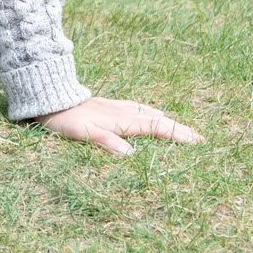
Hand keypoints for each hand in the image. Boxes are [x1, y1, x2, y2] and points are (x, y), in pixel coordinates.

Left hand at [36, 95, 204, 154]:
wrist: (49, 99)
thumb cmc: (64, 120)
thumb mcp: (82, 133)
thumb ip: (106, 141)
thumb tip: (131, 154)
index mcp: (122, 120)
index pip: (157, 128)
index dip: (178, 135)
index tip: (198, 142)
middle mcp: (124, 112)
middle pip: (159, 119)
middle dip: (180, 128)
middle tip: (202, 139)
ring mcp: (118, 107)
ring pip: (150, 113)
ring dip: (169, 121)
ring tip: (184, 129)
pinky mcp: (110, 105)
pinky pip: (139, 109)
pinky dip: (153, 113)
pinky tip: (153, 114)